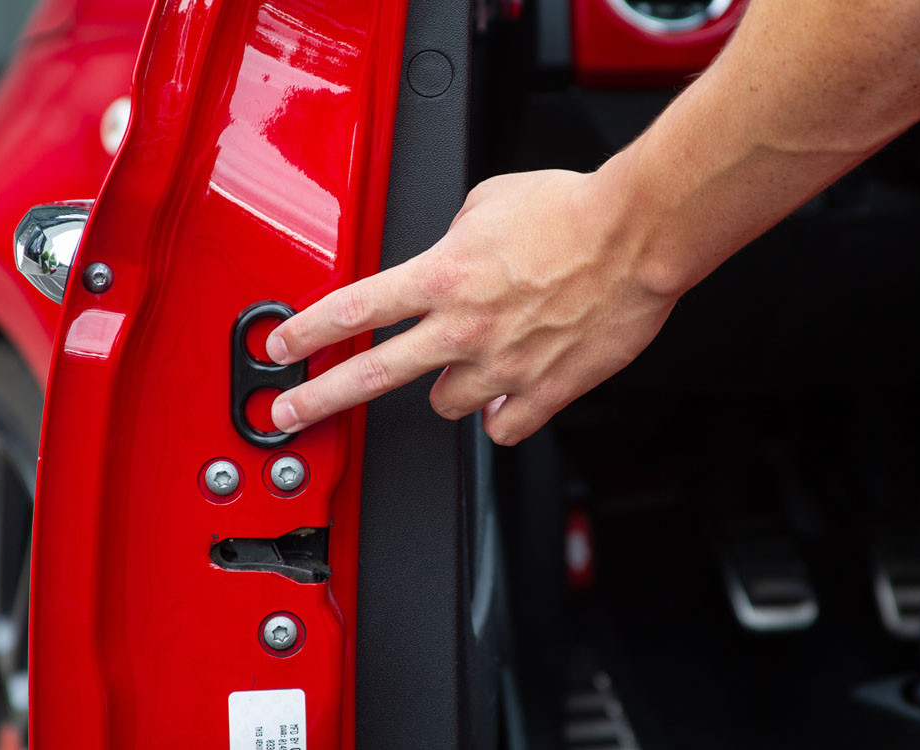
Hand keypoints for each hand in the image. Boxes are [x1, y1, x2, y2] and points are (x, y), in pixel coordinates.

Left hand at [266, 167, 678, 444]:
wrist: (637, 236)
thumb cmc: (572, 211)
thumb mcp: (488, 202)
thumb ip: (452, 239)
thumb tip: (447, 259)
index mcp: (443, 275)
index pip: (354, 310)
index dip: (307, 333)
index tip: (281, 349)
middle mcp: (464, 326)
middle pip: (373, 375)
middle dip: (319, 398)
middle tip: (290, 413)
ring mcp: (502, 366)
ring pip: (446, 404)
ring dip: (450, 386)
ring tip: (473, 362)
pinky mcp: (544, 391)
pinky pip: (502, 427)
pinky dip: (500, 415)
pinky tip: (509, 393)